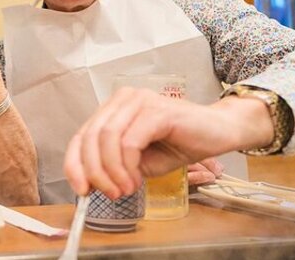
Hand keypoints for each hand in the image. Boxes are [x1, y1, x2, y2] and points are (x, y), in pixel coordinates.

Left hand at [63, 87, 243, 199]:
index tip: (80, 190)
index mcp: (112, 110)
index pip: (80, 136)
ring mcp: (138, 101)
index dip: (74, 164)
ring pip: (106, 138)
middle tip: (109, 194)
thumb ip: (115, 168)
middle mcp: (122, 100)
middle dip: (94, 172)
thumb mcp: (139, 163)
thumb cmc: (180, 145)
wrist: (220, 133)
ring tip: (124, 189)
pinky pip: (130, 141)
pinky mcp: (156, 110)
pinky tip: (137, 179)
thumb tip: (91, 184)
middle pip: (89, 137)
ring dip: (111, 171)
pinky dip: (127, 165)